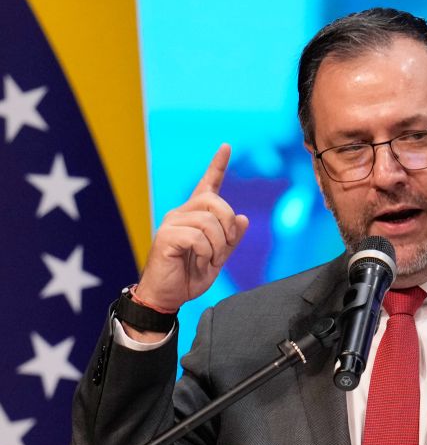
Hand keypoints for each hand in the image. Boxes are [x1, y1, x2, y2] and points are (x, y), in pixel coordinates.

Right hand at [135, 144, 248, 312]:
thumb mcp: (218, 258)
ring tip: (208, 260)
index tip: (227, 147)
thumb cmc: (189, 276)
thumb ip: (231, 239)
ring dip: (217, 246)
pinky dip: (205, 253)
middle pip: (215, 202)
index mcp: (195, 216)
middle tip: (222, 251)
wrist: (167, 297)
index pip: (208, 185)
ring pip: (208, 222)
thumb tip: (243, 218)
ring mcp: (171, 223)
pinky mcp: (166, 236)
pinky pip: (197, 237)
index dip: (218, 166)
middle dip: (226, 226)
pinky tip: (198, 262)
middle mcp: (181, 213)